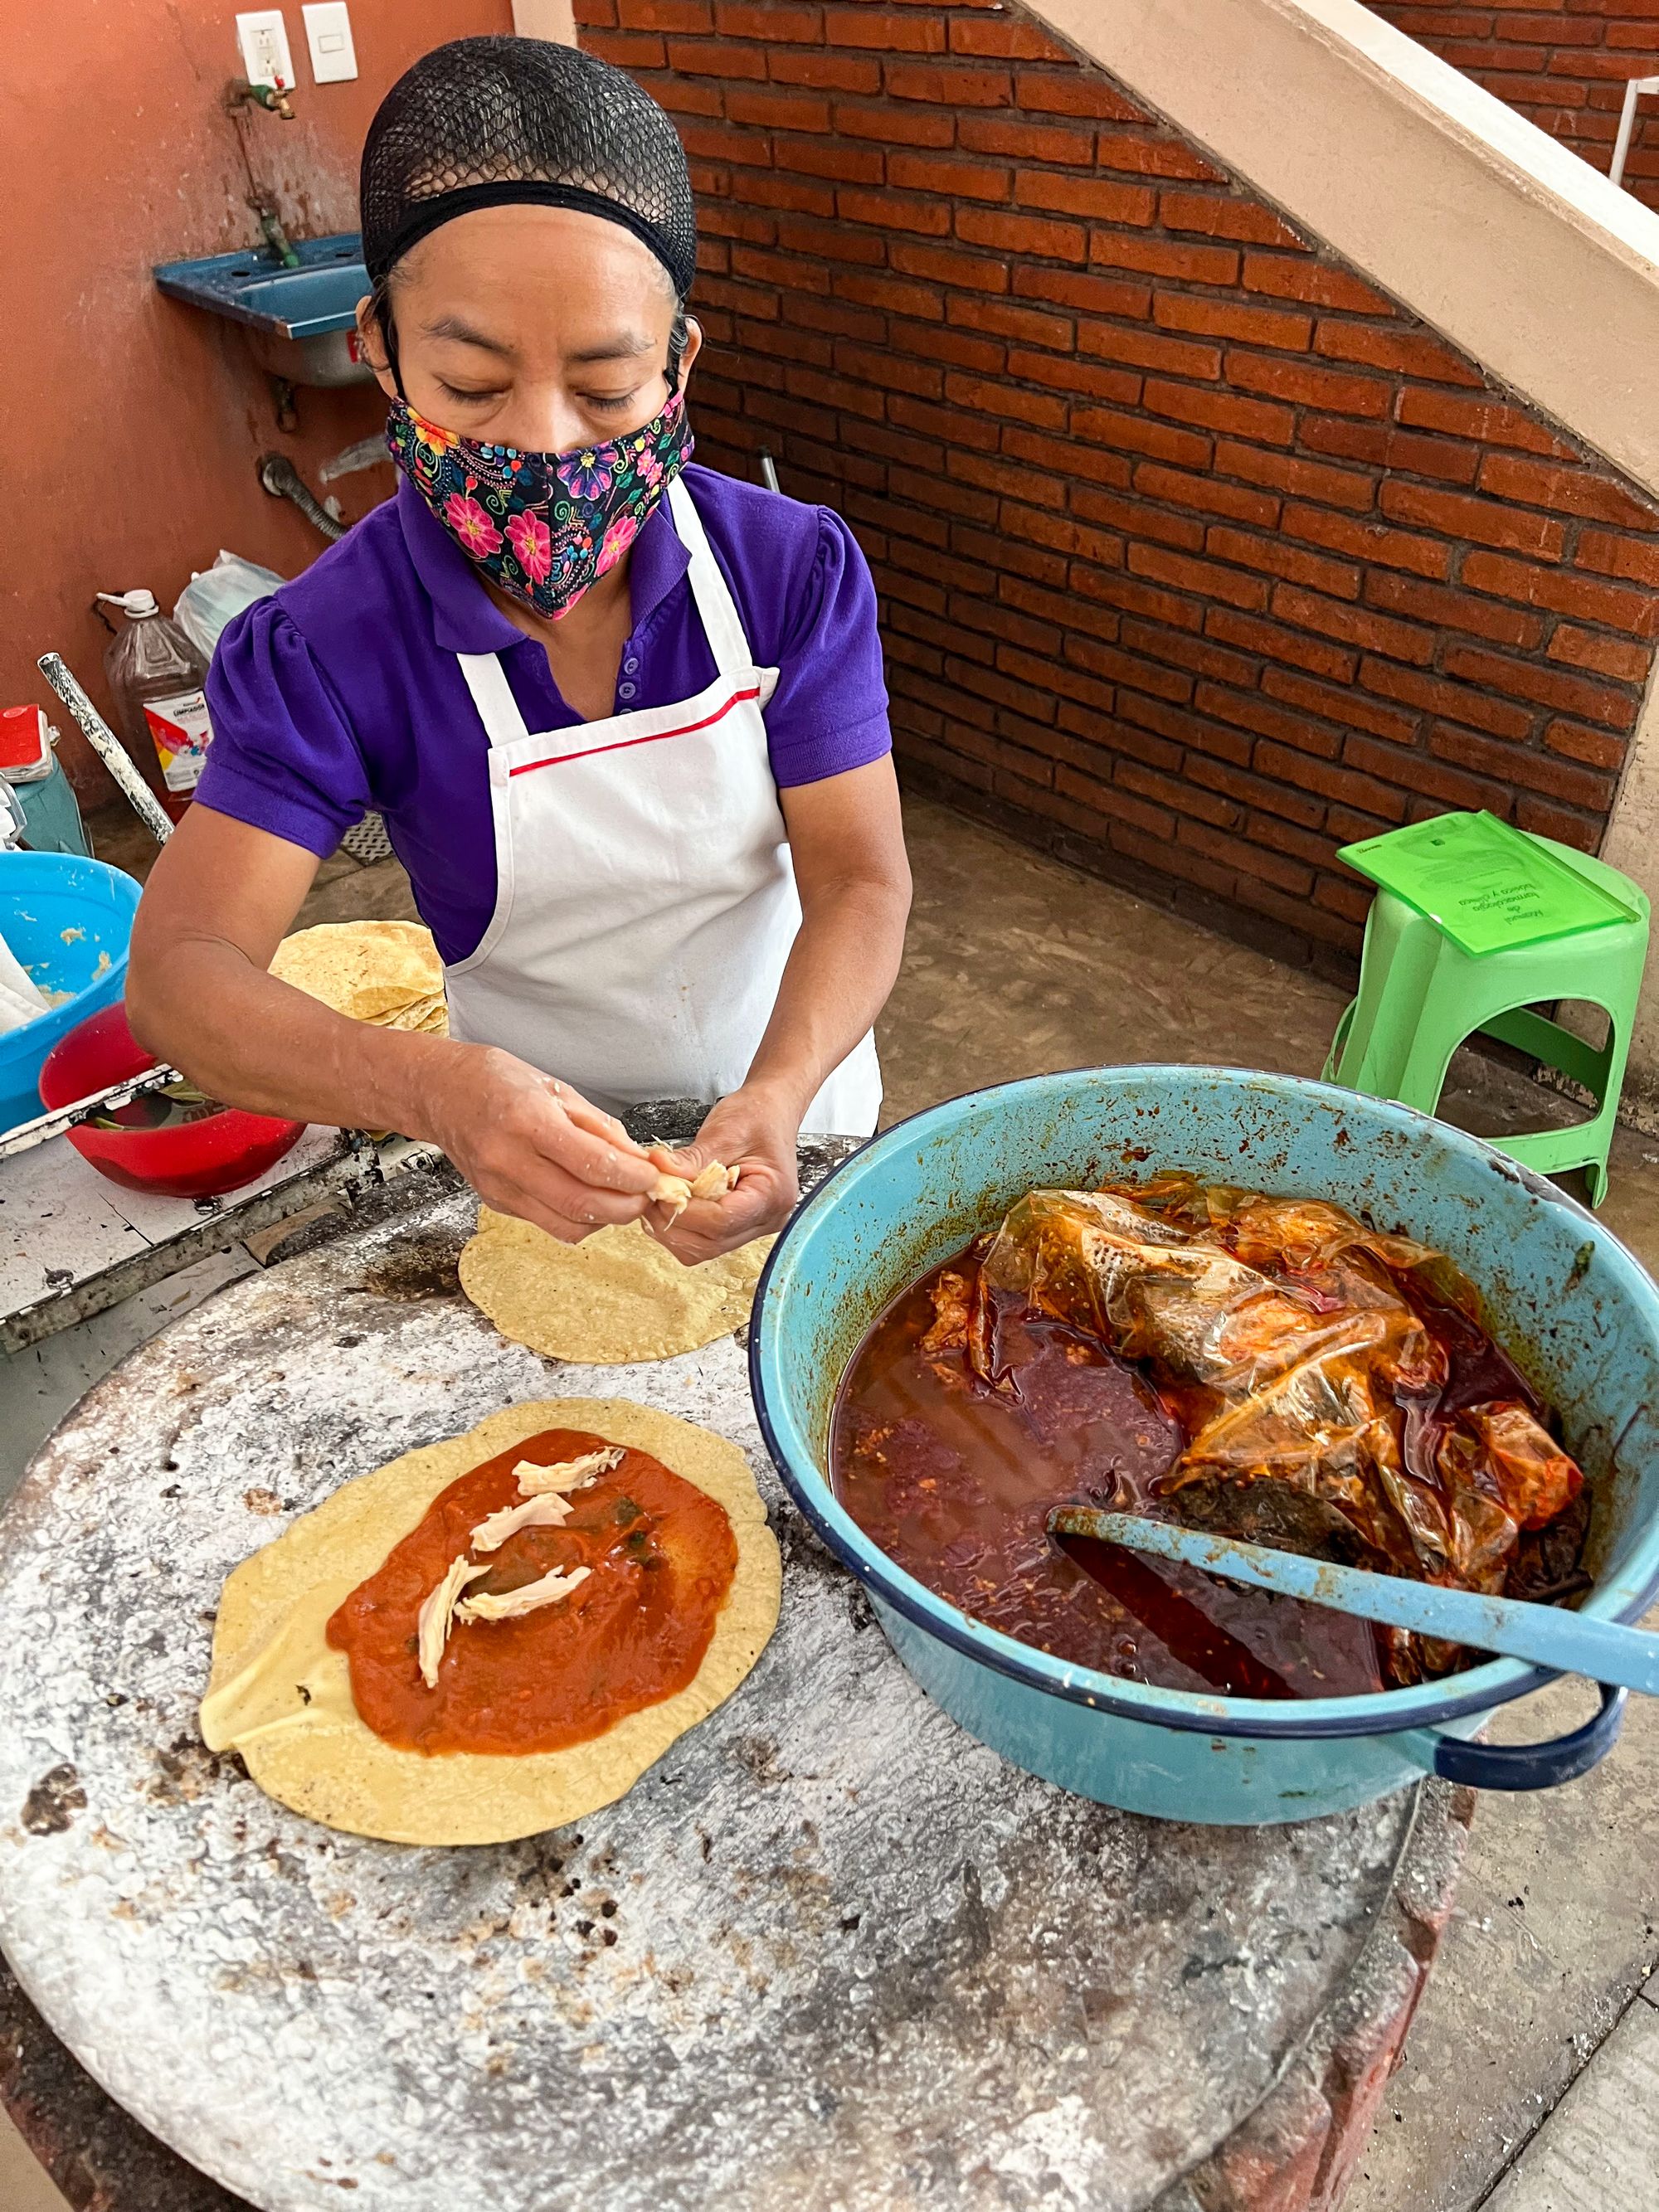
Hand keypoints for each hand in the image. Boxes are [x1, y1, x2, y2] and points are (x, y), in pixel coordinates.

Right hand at [412, 1043, 660, 1243]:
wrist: (441, 1093)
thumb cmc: (499, 1082)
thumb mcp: (557, 1089)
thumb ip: (600, 1128)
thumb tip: (638, 1160)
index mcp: (529, 1121)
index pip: (592, 1164)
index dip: (632, 1178)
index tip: (652, 1177)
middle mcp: (509, 1159)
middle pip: (580, 1205)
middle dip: (625, 1208)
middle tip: (645, 1196)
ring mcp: (499, 1186)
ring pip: (565, 1225)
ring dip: (603, 1220)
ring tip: (620, 1199)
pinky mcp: (496, 1203)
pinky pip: (547, 1222)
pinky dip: (577, 1218)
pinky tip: (588, 1198)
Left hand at [646, 1084, 801, 1264]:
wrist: (771, 1110)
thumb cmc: (757, 1116)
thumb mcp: (723, 1132)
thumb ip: (690, 1159)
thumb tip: (656, 1172)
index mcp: (772, 1194)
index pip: (722, 1221)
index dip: (684, 1210)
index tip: (659, 1191)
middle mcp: (767, 1219)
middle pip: (710, 1243)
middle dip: (674, 1222)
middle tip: (652, 1195)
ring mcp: (754, 1226)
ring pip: (703, 1248)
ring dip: (674, 1227)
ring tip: (661, 1196)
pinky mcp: (739, 1225)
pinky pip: (704, 1240)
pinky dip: (682, 1226)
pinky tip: (672, 1202)